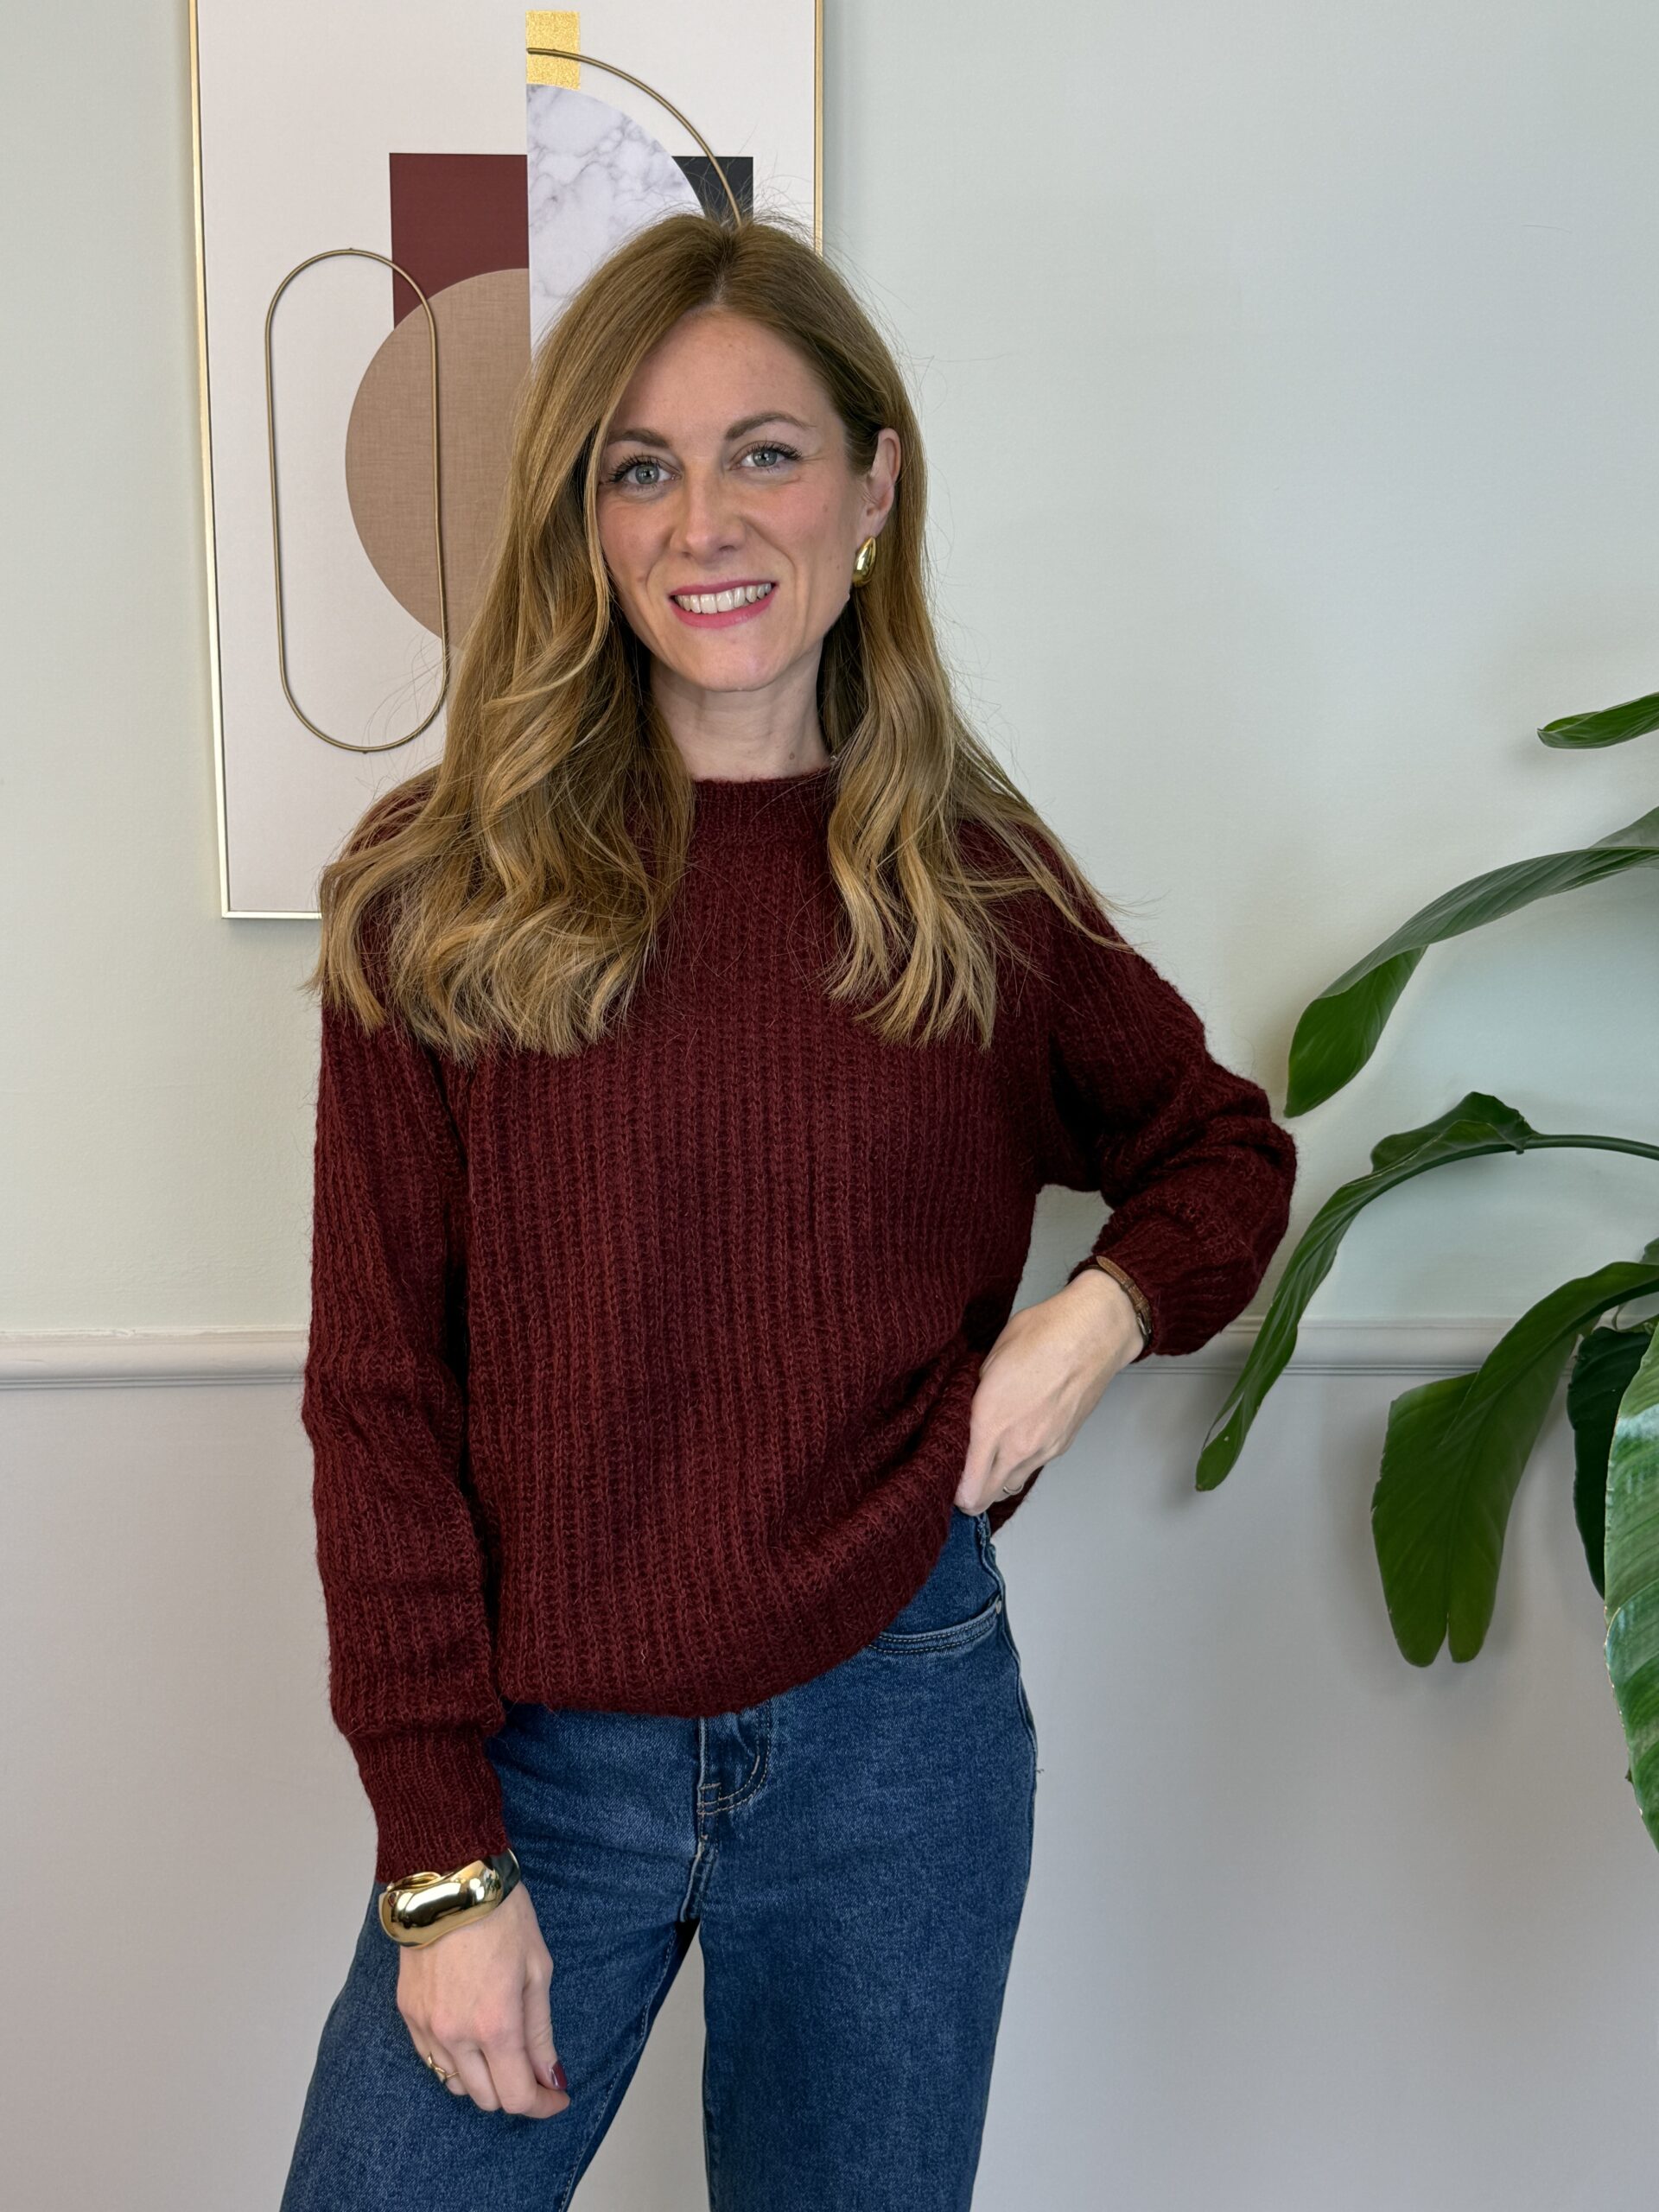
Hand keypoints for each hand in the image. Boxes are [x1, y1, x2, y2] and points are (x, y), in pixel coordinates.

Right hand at [396, 1880, 571, 2117]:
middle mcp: (456, 2035)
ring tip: (499, 2044)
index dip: (542, 2104)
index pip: (517, 2096)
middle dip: (514, 2089)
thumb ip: (540, 2032)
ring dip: (482, 2077)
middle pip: (486, 2098)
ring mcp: (426, 2026)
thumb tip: (550, 2077)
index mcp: (495, 2025)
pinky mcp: (407, 2013)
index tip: (557, 2096)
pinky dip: (453, 2059)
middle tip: (532, 2066)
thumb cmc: (502, 1916)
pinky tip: (469, 2032)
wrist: (450, 1879)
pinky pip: (430, 2058)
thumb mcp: (538, 1970)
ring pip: (455, 2083)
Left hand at [955, 1266, 1143, 1512]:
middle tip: (960, 1478)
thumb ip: (974, 1396)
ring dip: (994, 1480)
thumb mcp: (991, 1359)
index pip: (966, 1484)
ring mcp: (1043, 1450)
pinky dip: (1019, 1464)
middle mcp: (1017, 1446)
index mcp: (990, 1422)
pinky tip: (1017, 1439)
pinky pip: (1031, 1468)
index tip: (943, 1476)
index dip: (951, 1487)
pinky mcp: (1062, 1446)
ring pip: (1009, 1486)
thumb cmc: (1042, 1335)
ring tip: (987, 1457)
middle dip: (969, 1496)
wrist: (1094, 1335)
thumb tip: (966, 1416)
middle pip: (985, 1498)